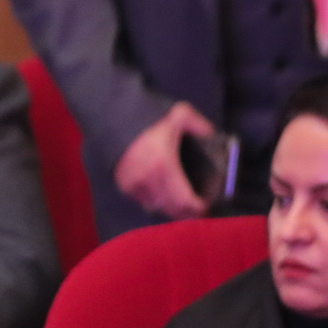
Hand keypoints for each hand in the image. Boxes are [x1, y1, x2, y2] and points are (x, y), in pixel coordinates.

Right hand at [113, 102, 217, 219]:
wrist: (114, 122)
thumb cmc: (148, 120)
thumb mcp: (179, 114)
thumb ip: (200, 125)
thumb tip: (213, 137)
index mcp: (164, 167)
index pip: (185, 201)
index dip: (199, 207)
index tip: (207, 203)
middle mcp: (149, 182)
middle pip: (174, 211)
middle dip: (188, 212)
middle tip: (199, 208)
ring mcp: (135, 188)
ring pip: (159, 209)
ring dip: (172, 209)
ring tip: (182, 203)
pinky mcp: (126, 188)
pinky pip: (146, 203)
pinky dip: (157, 202)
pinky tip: (165, 195)